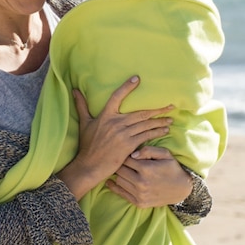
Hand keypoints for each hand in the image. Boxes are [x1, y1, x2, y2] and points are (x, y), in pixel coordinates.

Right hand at [57, 76, 173, 199]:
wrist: (89, 165)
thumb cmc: (87, 145)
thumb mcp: (84, 123)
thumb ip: (82, 106)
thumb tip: (75, 90)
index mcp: (105, 115)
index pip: (117, 96)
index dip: (127, 87)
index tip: (137, 79)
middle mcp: (115, 122)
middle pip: (141, 113)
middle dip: (157, 109)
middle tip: (170, 106)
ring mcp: (123, 134)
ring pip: (145, 125)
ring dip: (159, 122)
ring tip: (170, 119)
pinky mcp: (128, 145)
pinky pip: (145, 136)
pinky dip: (156, 133)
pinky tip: (164, 131)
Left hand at [106, 145, 191, 208]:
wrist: (182, 189)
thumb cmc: (173, 168)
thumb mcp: (165, 154)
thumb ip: (148, 150)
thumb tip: (132, 154)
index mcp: (146, 169)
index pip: (126, 158)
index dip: (125, 154)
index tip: (126, 153)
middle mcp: (141, 182)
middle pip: (120, 169)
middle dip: (120, 164)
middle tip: (121, 161)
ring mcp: (139, 194)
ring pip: (119, 180)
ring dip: (119, 174)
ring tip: (122, 170)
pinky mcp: (139, 203)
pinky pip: (120, 193)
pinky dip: (114, 186)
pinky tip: (110, 181)